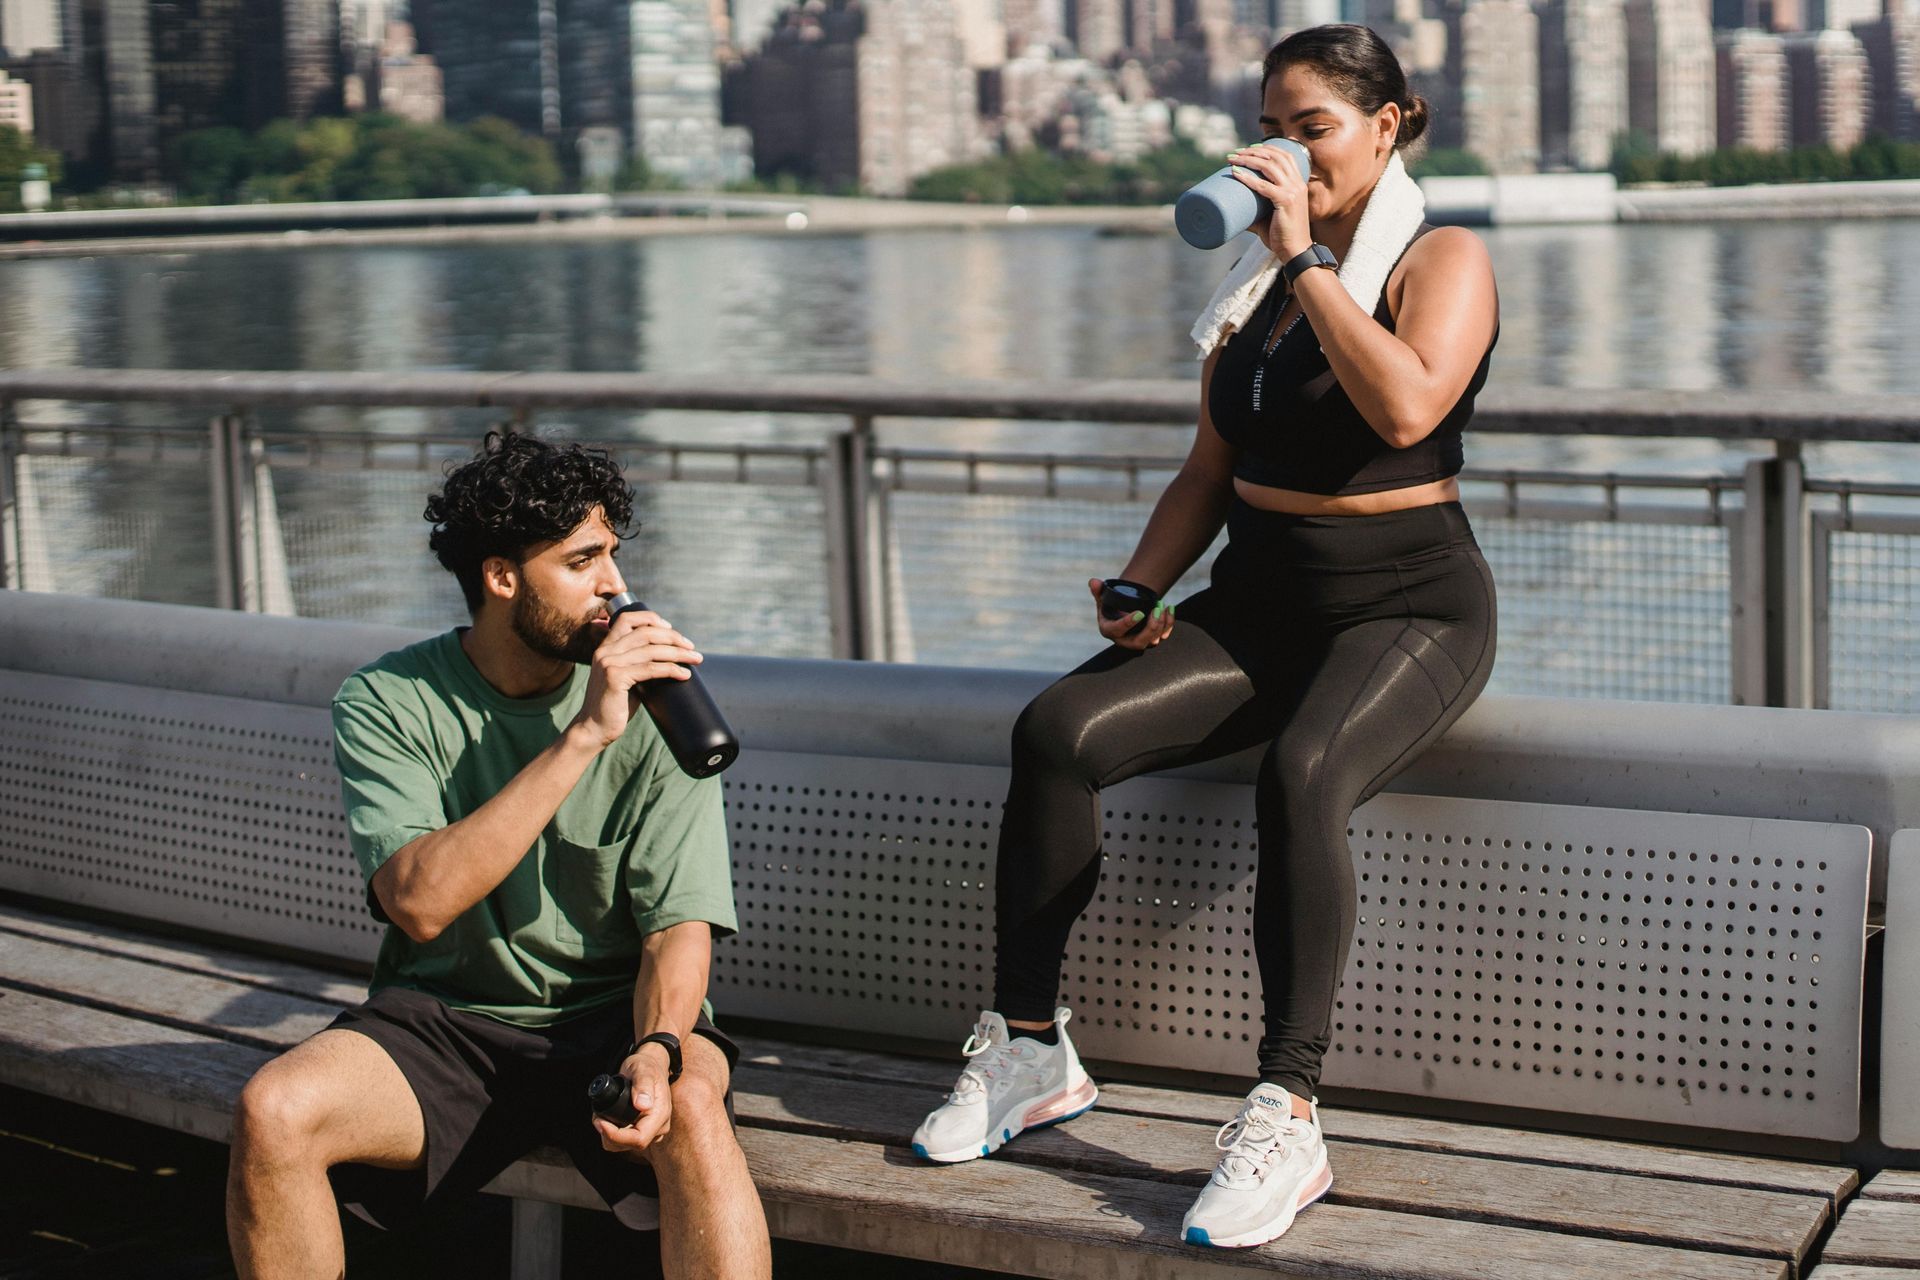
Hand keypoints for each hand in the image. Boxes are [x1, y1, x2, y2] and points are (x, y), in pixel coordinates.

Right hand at [573, 607, 702, 748]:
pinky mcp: (615, 677)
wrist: (595, 729)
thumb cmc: (614, 706)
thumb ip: (638, 664)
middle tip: (691, 647)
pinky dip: (671, 669)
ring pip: (651, 650)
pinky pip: (650, 669)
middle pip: (645, 632)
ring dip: (678, 653)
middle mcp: (605, 651)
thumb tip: (670, 657)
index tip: (671, 629)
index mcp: (606, 647)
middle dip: (673, 637)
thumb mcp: (626, 678)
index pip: (627, 619)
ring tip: (695, 659)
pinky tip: (684, 674)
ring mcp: (609, 663)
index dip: (652, 619)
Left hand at [593, 1043, 673, 1154]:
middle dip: (608, 1134)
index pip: (639, 1139)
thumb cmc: (645, 1066)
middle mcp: (659, 1127)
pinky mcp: (643, 1131)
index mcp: (660, 1114)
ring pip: (624, 1146)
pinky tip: (607, 1119)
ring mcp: (652, 1131)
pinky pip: (624, 1141)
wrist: (649, 1066)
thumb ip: (643, 1084)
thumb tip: (643, 1105)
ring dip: (607, 1134)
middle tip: (597, 1115)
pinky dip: (611, 1133)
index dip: (616, 1136)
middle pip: (629, 1145)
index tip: (600, 1122)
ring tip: (601, 1114)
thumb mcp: (642, 1069)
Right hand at [1088, 578, 1173, 651]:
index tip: (1140, 613)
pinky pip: (1163, 635)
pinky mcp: (1152, 639)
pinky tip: (1170, 609)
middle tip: (1156, 610)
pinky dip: (1169, 623)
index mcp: (1110, 630)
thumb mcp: (1103, 598)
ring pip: (1153, 640)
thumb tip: (1093, 582)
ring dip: (1162, 624)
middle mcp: (1125, 641)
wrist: (1122, 611)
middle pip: (1139, 642)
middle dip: (1151, 628)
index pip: (1118, 630)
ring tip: (1162, 606)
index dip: (1128, 623)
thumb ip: (1098, 591)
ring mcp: (1140, 641)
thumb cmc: (1110, 605)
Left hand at [1228, 143, 1312, 259]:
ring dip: (1248, 159)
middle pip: (1275, 156)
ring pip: (1269, 166)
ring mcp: (1293, 191)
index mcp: (1298, 183)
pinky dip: (1248, 179)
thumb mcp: (1270, 217)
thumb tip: (1232, 212)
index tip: (1248, 149)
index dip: (1267, 148)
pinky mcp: (1286, 201)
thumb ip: (1254, 212)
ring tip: (1232, 159)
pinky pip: (1264, 186)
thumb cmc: (1282, 236)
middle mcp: (1297, 183)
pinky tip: (1236, 173)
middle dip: (1253, 151)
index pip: (1285, 155)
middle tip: (1235, 153)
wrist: (1295, 252)